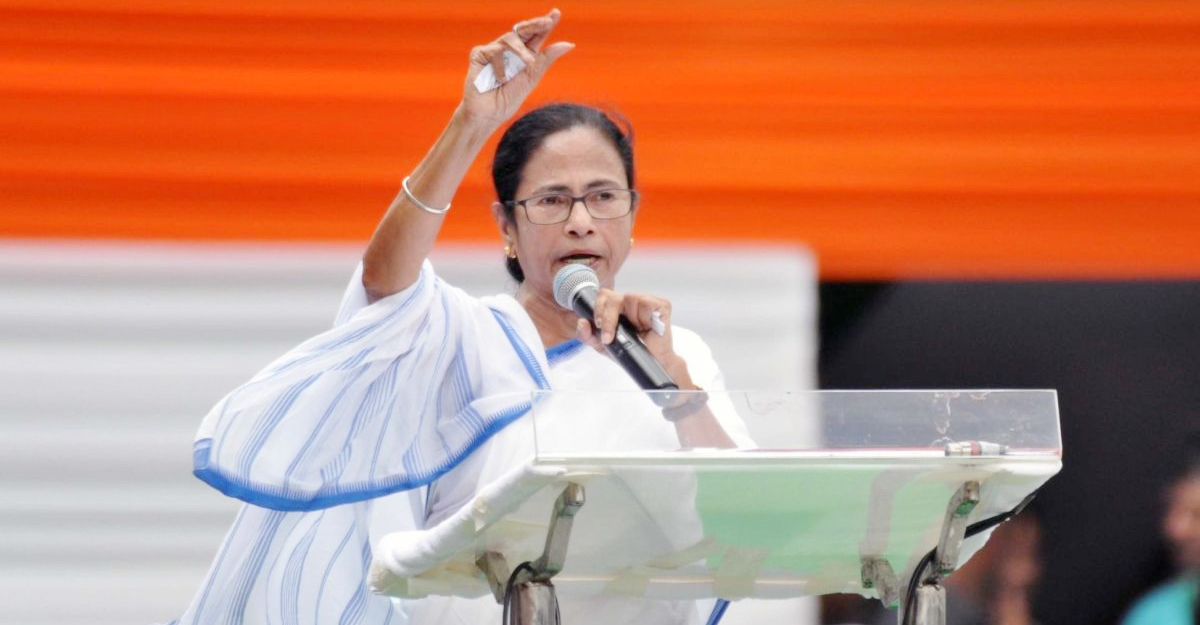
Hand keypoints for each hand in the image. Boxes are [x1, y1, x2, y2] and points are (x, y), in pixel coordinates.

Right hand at [460, 9, 573, 125]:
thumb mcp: (532, 77)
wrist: (488, 114)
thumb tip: (570, 44)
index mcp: (524, 55)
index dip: (545, 24)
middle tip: (547, 21)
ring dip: (520, 50)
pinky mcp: (479, 54)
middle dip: (535, 25)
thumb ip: (547, 58)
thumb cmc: (508, 99)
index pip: (536, 36)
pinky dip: (500, 65)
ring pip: (510, 38)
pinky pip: (494, 50)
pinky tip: (500, 79)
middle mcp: (509, 50)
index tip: (556, 13)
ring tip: (528, 62)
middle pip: (524, 31)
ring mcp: (494, 50)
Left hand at [575, 290, 693, 387]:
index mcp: (618, 308)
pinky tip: (647, 326)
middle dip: (608, 318)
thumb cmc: (632, 353)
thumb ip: (589, 336)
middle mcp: (631, 302)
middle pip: (613, 297)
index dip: (598, 308)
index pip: (603, 296)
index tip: (598, 326)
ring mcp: (647, 301)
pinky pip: (647, 302)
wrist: (654, 364)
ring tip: (637, 330)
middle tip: (609, 336)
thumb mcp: (605, 347)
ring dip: (631, 318)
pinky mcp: (662, 305)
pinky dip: (645, 316)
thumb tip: (581, 322)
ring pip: (631, 298)